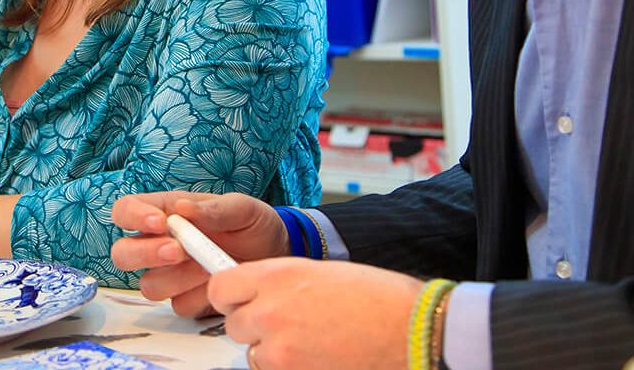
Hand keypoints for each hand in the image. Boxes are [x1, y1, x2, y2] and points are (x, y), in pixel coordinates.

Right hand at [111, 191, 288, 316]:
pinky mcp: (186, 300)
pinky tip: (218, 283)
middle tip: (178, 251)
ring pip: (148, 285)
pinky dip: (199, 296)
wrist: (276, 255)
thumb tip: (182, 208)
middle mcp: (159, 244)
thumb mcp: (241, 208)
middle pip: (123, 254)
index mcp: (164, 212)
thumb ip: (212, 208)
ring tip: (208, 265)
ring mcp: (170, 276)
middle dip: (145, 254)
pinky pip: (179, 305)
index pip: (125, 210)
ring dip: (176, 278)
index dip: (133, 216)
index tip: (160, 223)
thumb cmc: (253, 224)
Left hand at [209, 257, 422, 368]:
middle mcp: (270, 310)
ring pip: (252, 353)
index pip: (221, 287)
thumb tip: (258, 292)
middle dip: (254, 325)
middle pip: (234, 323)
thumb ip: (280, 283)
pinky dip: (288, 367)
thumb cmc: (378, 298)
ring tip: (310, 341)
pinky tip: (316, 356)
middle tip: (285, 324)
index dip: (230, 296)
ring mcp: (278, 348)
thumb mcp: (319, 273)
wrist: (412, 330)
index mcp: (277, 275)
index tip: (237, 300)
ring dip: (272, 349)